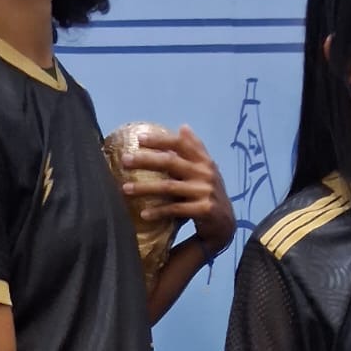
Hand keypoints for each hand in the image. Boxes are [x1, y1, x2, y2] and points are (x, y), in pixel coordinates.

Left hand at [121, 125, 236, 256]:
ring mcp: (205, 191)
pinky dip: (158, 211)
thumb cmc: (209, 194)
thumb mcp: (206, 170)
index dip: (160, 140)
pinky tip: (144, 214)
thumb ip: (195, 150)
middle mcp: (205, 172)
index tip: (138, 139)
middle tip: (124, 160)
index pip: (181, 144)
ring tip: (125, 189)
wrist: (226, 224)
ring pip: (169, 187)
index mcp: (204, 160)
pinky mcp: (204, 210)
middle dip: (145, 160)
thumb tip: (183, 127)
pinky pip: (175, 209)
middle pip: (170, 162)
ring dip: (144, 188)